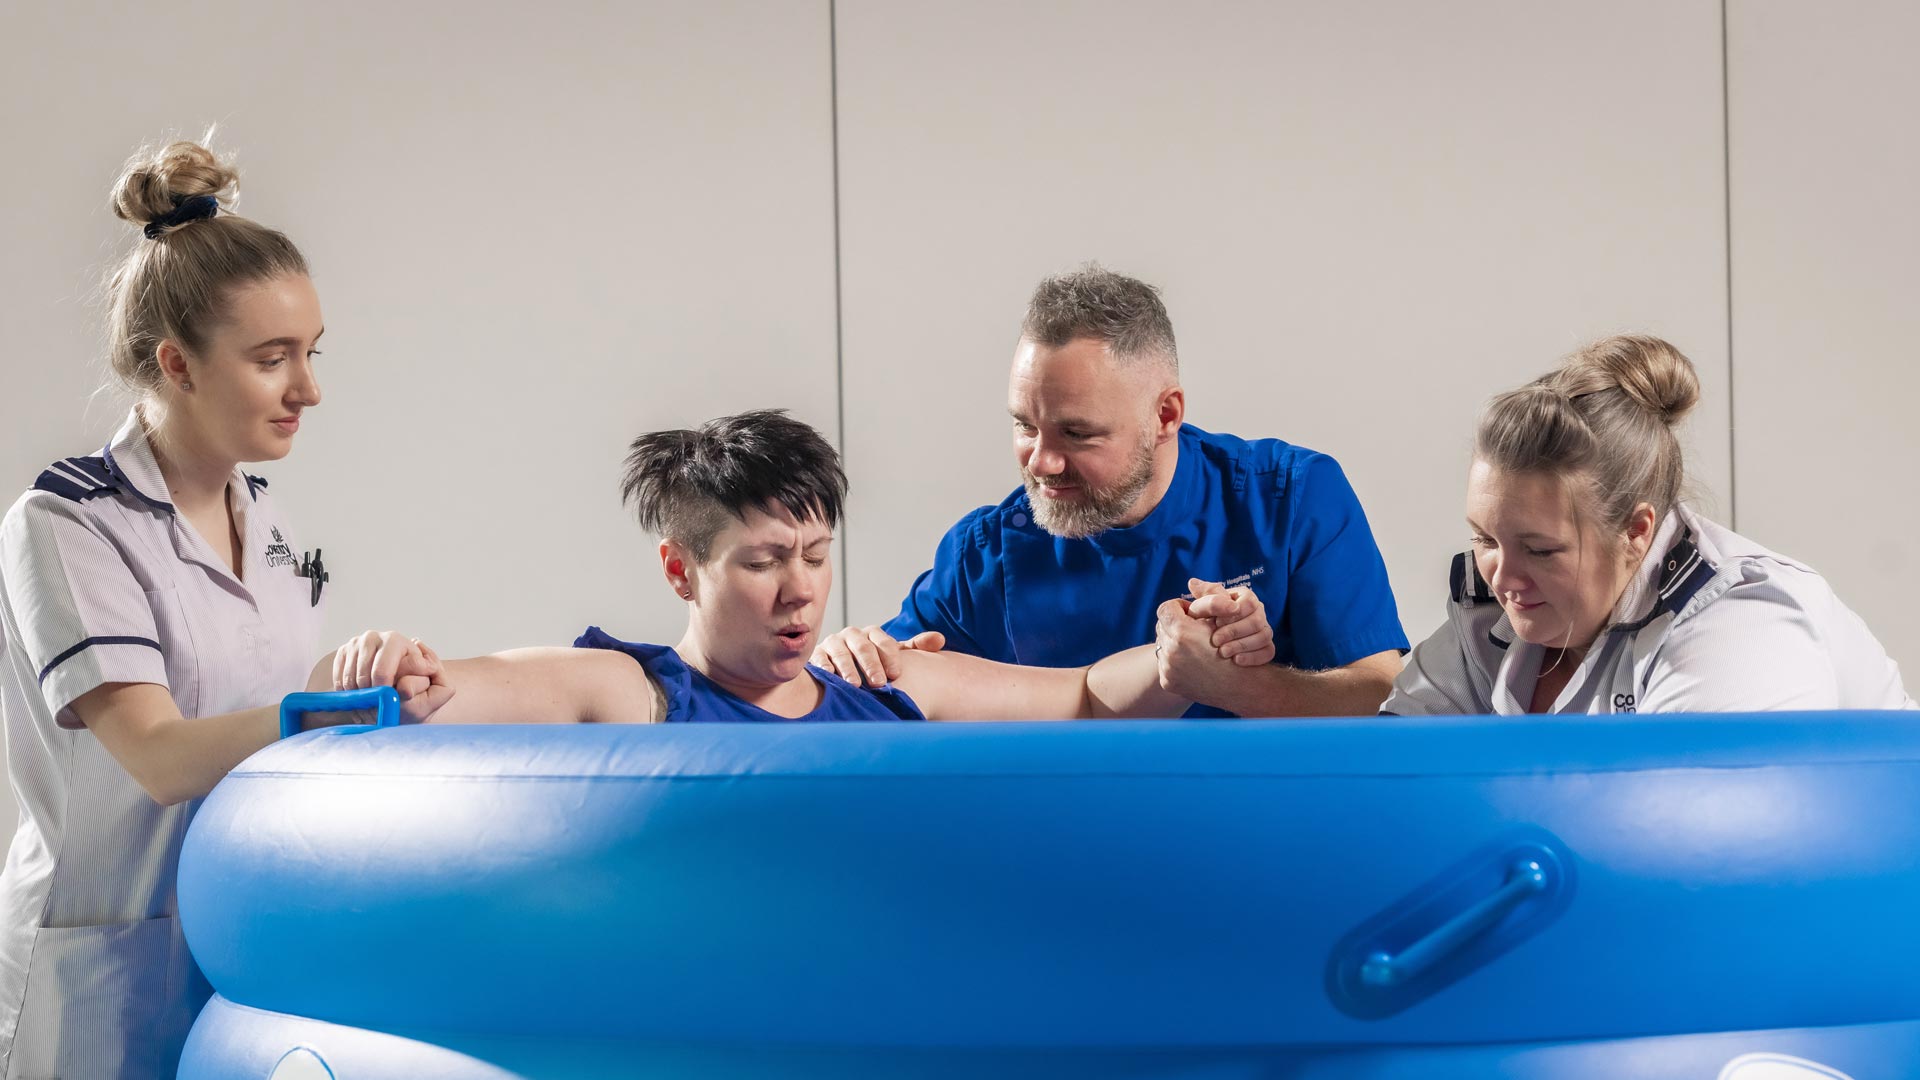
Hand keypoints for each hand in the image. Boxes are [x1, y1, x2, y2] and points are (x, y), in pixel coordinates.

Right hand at [330, 630, 454, 723]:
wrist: (403, 690)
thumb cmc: (420, 690)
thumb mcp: (436, 691)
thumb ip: (437, 685)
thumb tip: (415, 679)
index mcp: (396, 640)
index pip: (382, 672)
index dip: (384, 692)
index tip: (389, 700)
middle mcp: (372, 637)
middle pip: (363, 677)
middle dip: (372, 696)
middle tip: (382, 705)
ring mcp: (354, 644)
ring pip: (349, 681)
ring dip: (361, 697)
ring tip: (376, 702)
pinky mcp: (342, 654)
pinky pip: (339, 681)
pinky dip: (349, 694)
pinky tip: (364, 696)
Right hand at [810, 625, 945, 687]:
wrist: (846, 669)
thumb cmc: (875, 663)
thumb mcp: (895, 654)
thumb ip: (916, 647)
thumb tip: (939, 639)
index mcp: (873, 633)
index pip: (883, 641)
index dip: (890, 656)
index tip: (896, 674)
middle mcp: (852, 635)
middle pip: (862, 646)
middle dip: (870, 664)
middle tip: (878, 683)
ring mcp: (833, 643)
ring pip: (840, 652)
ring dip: (847, 668)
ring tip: (854, 685)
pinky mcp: (817, 655)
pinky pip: (819, 659)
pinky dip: (824, 668)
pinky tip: (830, 679)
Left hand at [1155, 595, 1250, 704]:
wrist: (1240, 687)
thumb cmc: (1235, 648)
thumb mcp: (1221, 620)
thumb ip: (1205, 601)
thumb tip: (1191, 582)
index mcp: (1182, 632)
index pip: (1166, 609)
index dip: (1177, 607)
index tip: (1188, 611)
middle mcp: (1170, 651)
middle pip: (1162, 627)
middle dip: (1175, 626)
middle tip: (1190, 629)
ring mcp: (1167, 669)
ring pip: (1162, 646)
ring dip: (1174, 643)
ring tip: (1192, 646)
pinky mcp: (1167, 682)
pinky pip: (1164, 665)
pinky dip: (1175, 661)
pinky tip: (1191, 662)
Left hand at [1185, 577, 1275, 666]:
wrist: (1208, 641)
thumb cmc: (1205, 619)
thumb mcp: (1201, 606)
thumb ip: (1201, 597)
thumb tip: (1194, 583)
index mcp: (1245, 597)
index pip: (1249, 602)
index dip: (1234, 613)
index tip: (1217, 622)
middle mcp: (1258, 612)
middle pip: (1257, 621)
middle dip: (1235, 631)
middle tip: (1216, 640)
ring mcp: (1264, 629)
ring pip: (1264, 636)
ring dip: (1242, 645)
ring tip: (1223, 652)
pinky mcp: (1266, 646)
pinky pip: (1268, 652)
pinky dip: (1253, 657)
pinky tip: (1236, 660)